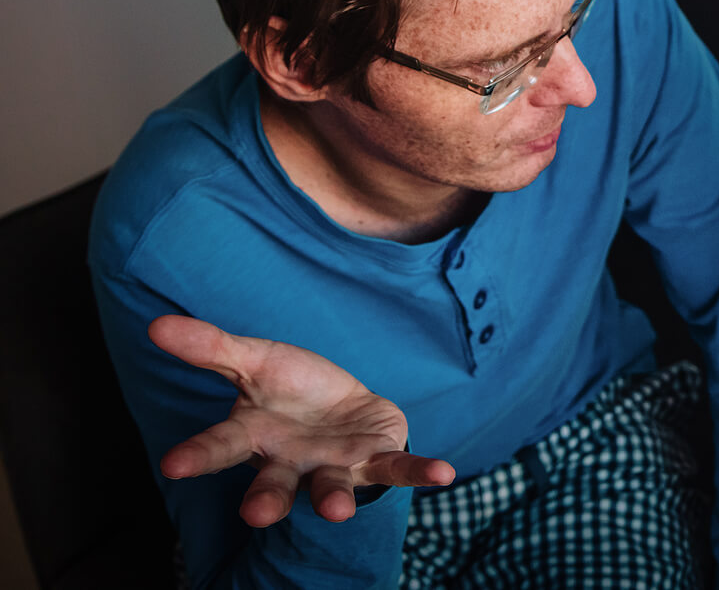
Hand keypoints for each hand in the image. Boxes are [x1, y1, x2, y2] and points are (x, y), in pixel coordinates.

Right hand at [148, 314, 455, 526]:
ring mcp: (335, 466)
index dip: (198, 455)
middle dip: (266, 499)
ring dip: (336, 500)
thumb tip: (153, 325)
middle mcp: (291, 462)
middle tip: (256, 514)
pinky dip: (420, 473)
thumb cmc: (291, 389)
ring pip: (331, 488)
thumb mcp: (254, 361)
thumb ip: (211, 348)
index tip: (171, 465)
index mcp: (256, 437)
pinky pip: (399, 469)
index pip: (221, 447)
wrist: (344, 407)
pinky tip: (444, 474)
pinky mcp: (377, 459)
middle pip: (274, 484)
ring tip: (340, 512)